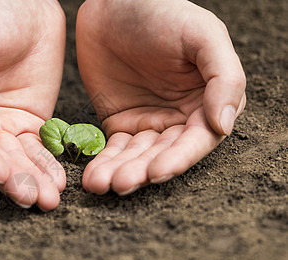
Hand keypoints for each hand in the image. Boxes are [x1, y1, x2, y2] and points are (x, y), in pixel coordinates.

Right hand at [0, 0, 65, 209]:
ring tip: (49, 199)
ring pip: (12, 158)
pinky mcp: (24, 124)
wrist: (28, 4)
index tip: (0, 173)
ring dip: (31, 179)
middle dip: (11, 178)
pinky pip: (35, 149)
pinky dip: (46, 165)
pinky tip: (57, 181)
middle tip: (32, 198)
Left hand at [76, 0, 245, 194]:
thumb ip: (224, 76)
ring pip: (136, 157)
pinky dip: (103, 162)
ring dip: (119, 172)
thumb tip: (224, 124)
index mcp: (206, 101)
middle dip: (142, 171)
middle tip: (121, 183)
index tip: (156, 170)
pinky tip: (93, 176)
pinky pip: (112, 149)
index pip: (197, 139)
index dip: (178, 157)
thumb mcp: (202, 35)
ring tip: (100, 184)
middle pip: (163, 154)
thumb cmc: (163, 13)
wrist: (114, 3)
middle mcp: (179, 118)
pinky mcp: (120, 123)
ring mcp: (148, 123)